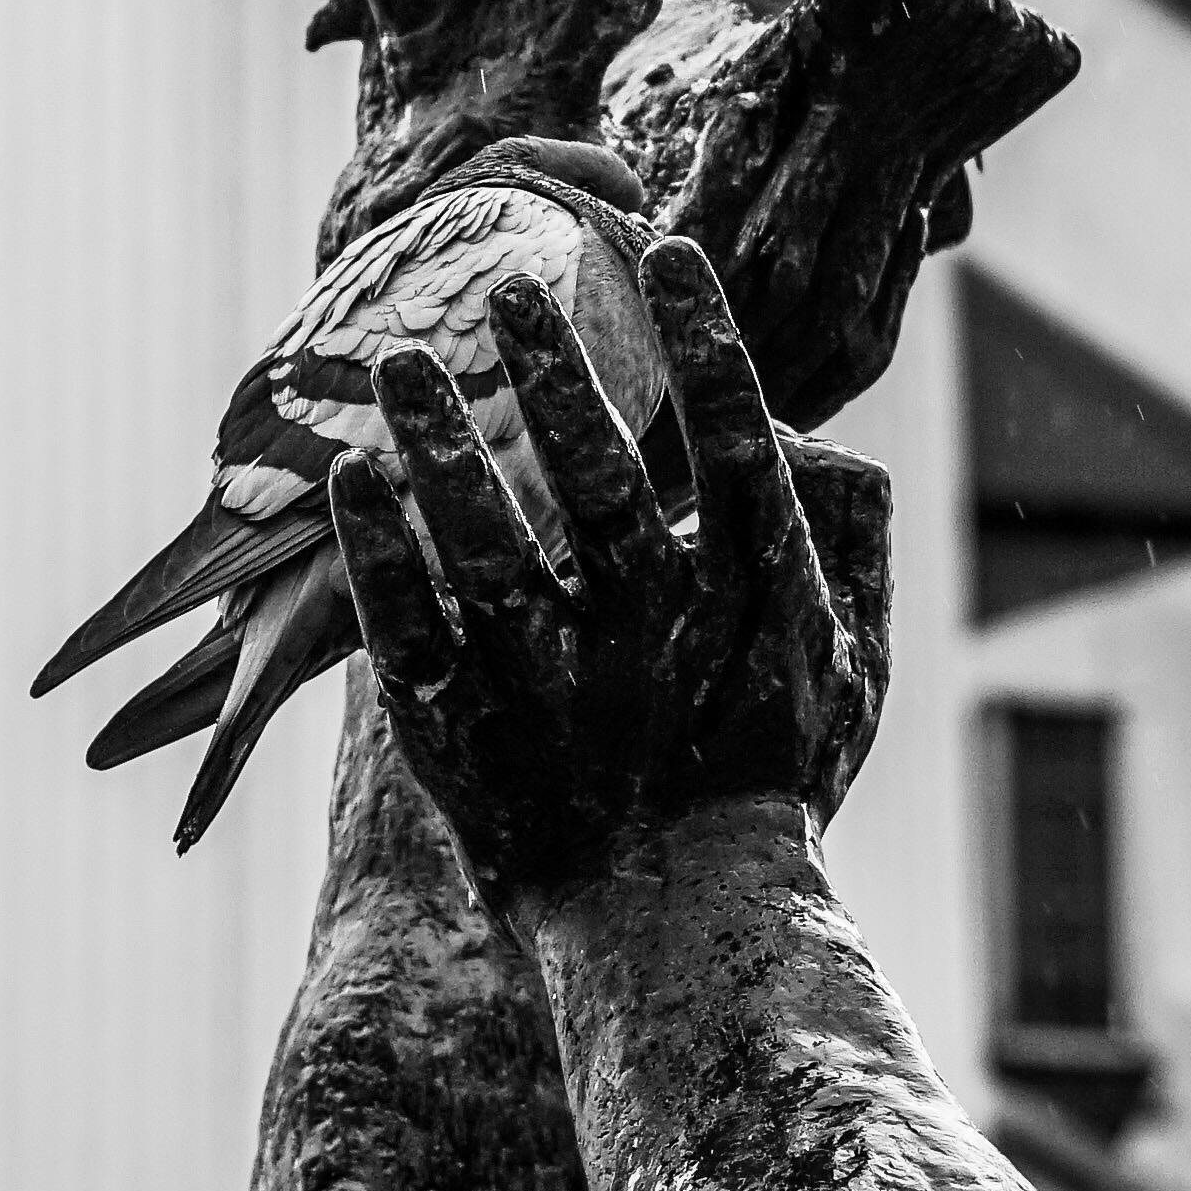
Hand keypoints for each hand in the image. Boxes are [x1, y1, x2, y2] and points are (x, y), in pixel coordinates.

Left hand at [327, 232, 890, 902]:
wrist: (685, 938)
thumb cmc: (768, 781)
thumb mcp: (844, 662)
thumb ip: (843, 542)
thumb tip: (816, 435)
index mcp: (757, 603)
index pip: (739, 447)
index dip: (706, 345)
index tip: (672, 252)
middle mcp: (661, 635)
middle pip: (605, 480)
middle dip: (558, 373)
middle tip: (510, 284)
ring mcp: (561, 690)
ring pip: (489, 545)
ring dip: (441, 444)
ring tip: (395, 360)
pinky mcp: (472, 738)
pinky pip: (411, 631)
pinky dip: (376, 553)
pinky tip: (347, 481)